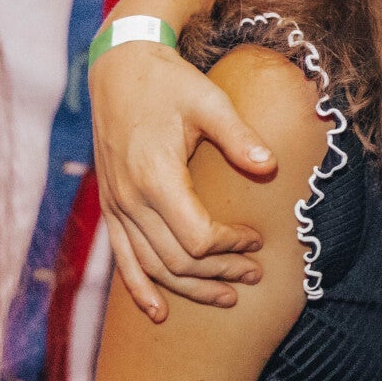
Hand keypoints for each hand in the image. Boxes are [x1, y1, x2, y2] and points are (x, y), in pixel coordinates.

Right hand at [90, 41, 275, 320]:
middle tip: (254, 275)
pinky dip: (140, 288)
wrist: (119, 69)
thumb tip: (270, 166)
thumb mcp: (209, 101)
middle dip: (219, 274)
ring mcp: (117, 206)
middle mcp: (131, 199)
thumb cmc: (169, 83)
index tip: (257, 240)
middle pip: (177, 260)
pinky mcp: (111, 206)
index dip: (231, 248)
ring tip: (226, 298)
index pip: (197, 238)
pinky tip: (158, 311)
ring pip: (152, 267)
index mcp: (156, 177)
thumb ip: (239, 136)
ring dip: (189, 288)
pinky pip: (122, 258)